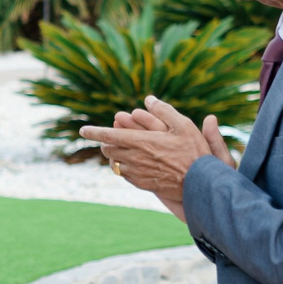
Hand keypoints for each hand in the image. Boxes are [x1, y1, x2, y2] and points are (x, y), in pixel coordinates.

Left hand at [77, 96, 228, 219]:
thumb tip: (149, 99)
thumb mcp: (183, 125)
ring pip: (114, 163)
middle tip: (109, 137)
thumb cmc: (194, 152)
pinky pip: (124, 174)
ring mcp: (137, 173)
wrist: (200, 183)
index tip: (83, 130)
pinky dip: (123, 167)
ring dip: (114, 155)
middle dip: (105, 142)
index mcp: (140, 142)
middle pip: (108, 149)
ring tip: (119, 149)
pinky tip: (131, 163)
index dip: (93, 132)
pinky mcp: (142, 184)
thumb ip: (164, 110)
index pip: (108, 135)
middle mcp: (134, 158)